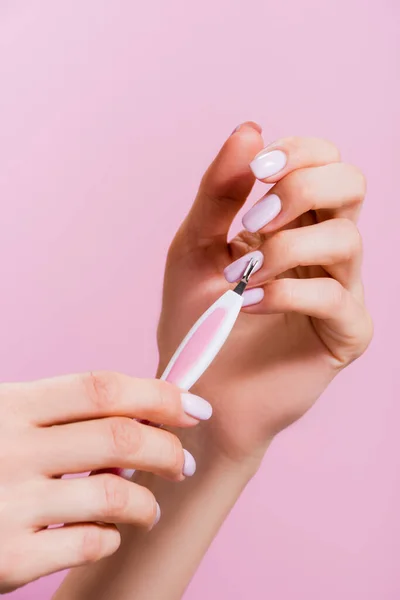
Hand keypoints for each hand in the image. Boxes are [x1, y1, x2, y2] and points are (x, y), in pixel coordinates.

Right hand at [0, 372, 210, 591]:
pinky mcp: (6, 559)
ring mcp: (7, 505)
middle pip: (119, 439)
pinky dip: (110, 538)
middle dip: (167, 451)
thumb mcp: (5, 419)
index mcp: (12, 405)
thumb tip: (145, 413)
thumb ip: (60, 414)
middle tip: (183, 463)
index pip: (103, 389)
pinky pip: (87, 544)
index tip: (192, 407)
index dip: (158, 395)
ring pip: (114, 497)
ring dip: (147, 504)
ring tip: (149, 509)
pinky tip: (105, 534)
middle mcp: (10, 449)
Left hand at [157, 124, 371, 467]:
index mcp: (293, 223)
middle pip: (350, 185)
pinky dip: (286, 294)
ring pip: (344, 239)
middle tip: (255, 219)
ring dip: (285, 249)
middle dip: (301, 189)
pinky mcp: (345, 332)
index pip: (323, 161)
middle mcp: (322, 250)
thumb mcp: (195, 247)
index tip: (257, 165)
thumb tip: (251, 128)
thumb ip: (220, 192)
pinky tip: (249, 306)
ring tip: (241, 277)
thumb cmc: (198, 320)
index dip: (298, 152)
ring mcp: (339, 290)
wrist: (197, 389)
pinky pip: (334, 297)